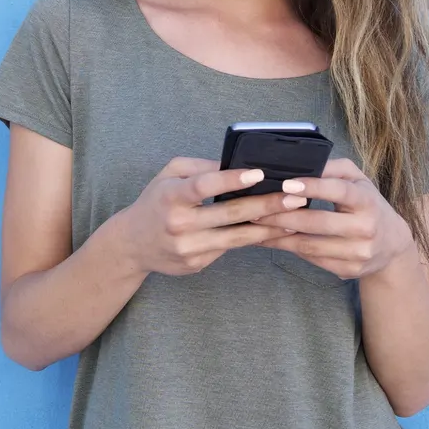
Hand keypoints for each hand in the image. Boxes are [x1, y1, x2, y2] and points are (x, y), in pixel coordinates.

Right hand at [116, 158, 308, 276]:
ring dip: (268, 227)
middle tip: (295, 197)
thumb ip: (201, 167)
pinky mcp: (196, 264)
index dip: (231, 180)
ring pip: (236, 237)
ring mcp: (188, 248)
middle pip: (229, 214)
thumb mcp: (170, 175)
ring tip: (294, 218)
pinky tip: (272, 232)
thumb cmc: (156, 201)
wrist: (132, 244)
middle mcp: (178, 224)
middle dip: (265, 205)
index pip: (203, 186)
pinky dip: (252, 239)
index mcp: (171, 196)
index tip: (259, 173)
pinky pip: (230, 249)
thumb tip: (238, 164)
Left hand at [255, 158, 414, 279]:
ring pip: (310, 245)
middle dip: (282, 215)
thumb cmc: (367, 204)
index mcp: (367, 200)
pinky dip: (289, 249)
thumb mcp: (357, 180)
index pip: (339, 191)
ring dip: (279, 235)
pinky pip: (313, 260)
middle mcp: (366, 228)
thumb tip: (301, 162)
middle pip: (318, 223)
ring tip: (256, 224)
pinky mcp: (350, 270)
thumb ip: (332, 169)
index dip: (313, 187)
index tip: (286, 184)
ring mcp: (359, 252)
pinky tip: (272, 240)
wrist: (393, 244)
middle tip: (255, 208)